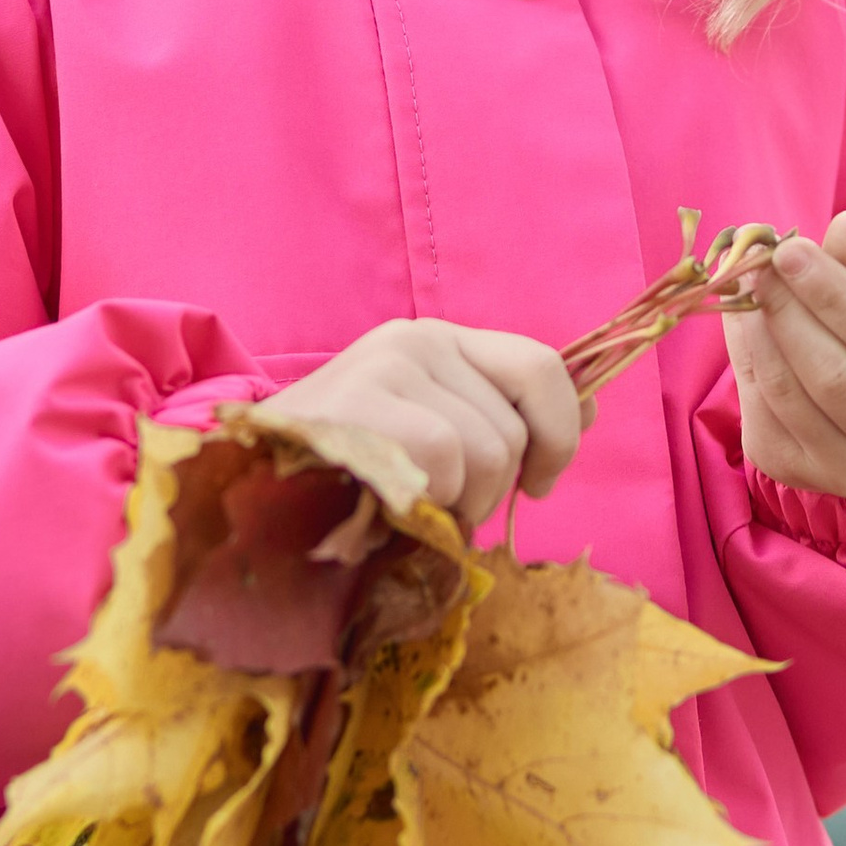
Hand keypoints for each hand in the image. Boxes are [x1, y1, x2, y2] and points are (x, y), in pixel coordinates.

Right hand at [257, 320, 587, 530]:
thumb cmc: (347, 470)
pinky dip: (426, 501)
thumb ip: (504, 419)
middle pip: (512, 430)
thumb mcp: (433, 432)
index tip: (539, 483)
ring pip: (483, 452)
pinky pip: (442, 461)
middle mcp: (416, 338)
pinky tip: (386, 504)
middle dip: (491, 491)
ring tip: (408, 507)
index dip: (559, 432)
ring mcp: (385, 364)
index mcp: (440, 342)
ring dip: (456, 504)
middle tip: (442, 508)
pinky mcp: (359, 400)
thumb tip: (598, 412)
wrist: (246, 484)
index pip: (541, 367)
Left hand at [723, 211, 845, 502]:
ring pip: (789, 396)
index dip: (833, 293)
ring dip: (758, 333)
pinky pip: (761, 412)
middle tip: (759, 265)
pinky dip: (745, 360)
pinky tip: (744, 324)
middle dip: (788, 311)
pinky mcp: (798, 475)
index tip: (790, 249)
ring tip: (747, 287)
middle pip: (834, 375)